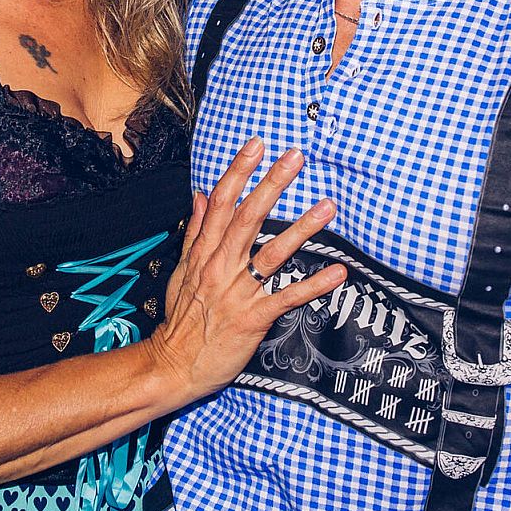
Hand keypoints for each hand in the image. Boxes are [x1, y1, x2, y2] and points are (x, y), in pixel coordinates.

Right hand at [147, 137, 345, 402]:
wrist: (173, 366)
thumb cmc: (181, 319)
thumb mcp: (182, 270)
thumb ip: (195, 231)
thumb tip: (201, 195)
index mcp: (204, 252)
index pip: (222, 202)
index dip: (239, 171)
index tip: (257, 145)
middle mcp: (220, 266)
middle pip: (248, 217)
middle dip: (272, 185)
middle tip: (295, 158)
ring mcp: (237, 292)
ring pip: (272, 253)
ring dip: (302, 228)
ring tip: (328, 206)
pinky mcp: (253, 319)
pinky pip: (287, 297)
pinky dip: (314, 285)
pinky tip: (338, 272)